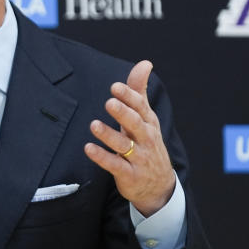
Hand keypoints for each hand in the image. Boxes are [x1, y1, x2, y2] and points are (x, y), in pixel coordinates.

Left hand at [83, 60, 175, 216]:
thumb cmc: (147, 144)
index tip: (115, 86)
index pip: (140, 107)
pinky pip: (114, 165)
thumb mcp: (146, 118)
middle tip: (109, 102)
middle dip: (123, 113)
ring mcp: (138, 158)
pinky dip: (102, 157)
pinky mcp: (129, 174)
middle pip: (135, 124)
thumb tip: (144, 63)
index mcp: (148, 123)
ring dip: (108, 135)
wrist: (159, 185)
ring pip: (123, 145)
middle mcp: (145, 139)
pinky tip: (88, 148)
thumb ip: (139, 91)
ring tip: (94, 125)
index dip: (129, 96)